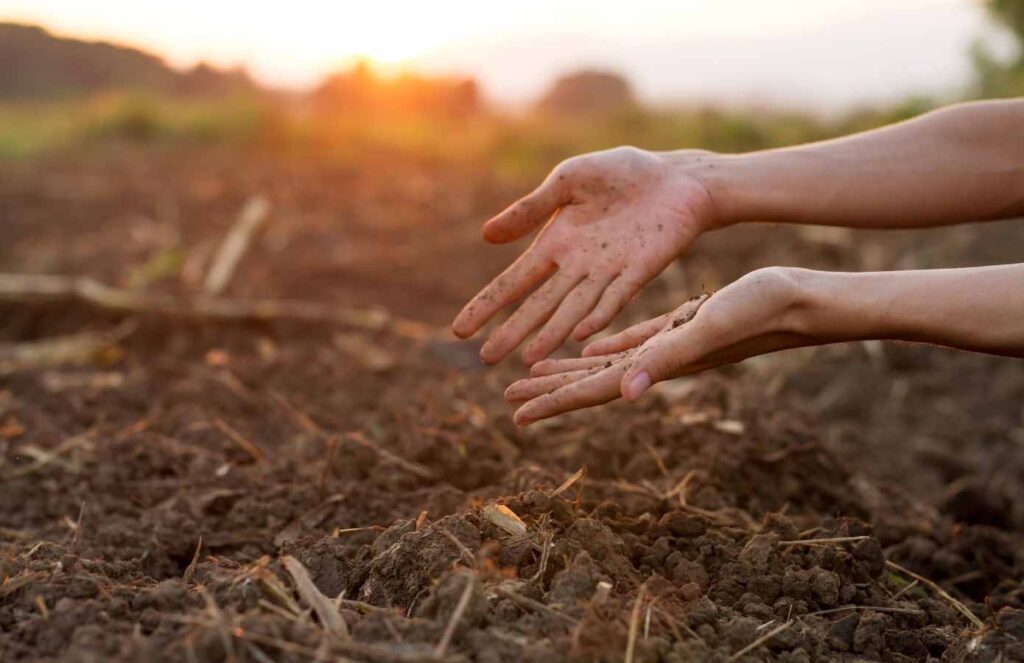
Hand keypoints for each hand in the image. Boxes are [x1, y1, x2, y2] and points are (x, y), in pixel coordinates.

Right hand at [452, 146, 716, 364]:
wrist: (675, 177)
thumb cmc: (621, 175)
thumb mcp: (567, 182)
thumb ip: (530, 210)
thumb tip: (485, 236)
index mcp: (556, 244)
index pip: (515, 281)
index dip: (488, 305)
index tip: (460, 330)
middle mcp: (578, 266)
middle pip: (540, 305)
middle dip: (513, 331)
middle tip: (486, 360)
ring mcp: (608, 272)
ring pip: (573, 309)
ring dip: (551, 334)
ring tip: (527, 359)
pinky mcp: (640, 270)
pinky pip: (616, 296)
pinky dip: (598, 314)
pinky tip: (579, 333)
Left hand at [505, 267, 819, 424]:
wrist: (798, 302)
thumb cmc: (758, 314)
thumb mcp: (705, 329)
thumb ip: (665, 360)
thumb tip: (625, 394)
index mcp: (655, 367)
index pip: (593, 391)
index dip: (553, 403)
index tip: (514, 414)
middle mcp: (656, 363)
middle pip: (589, 383)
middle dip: (548, 391)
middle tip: (507, 399)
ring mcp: (667, 346)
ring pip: (604, 364)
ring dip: (568, 371)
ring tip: (534, 375)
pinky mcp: (677, 327)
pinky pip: (630, 343)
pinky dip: (603, 347)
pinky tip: (586, 348)